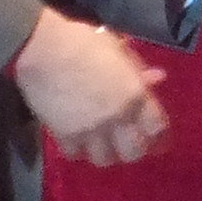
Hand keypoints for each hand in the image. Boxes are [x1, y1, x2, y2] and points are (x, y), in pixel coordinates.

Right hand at [10, 10, 169, 165]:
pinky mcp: (64, 136)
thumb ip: (137, 70)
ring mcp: (90, 130)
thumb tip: (156, 78)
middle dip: (135, 148)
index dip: (159, 134)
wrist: (42, 49)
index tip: (158, 136)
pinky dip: (79, 150)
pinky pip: (76, 154)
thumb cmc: (82, 41)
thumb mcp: (117, 50)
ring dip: (107, 152)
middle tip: (130, 141)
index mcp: (134, 95)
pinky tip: (79, 140)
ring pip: (105, 159)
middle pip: (133, 152)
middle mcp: (116, 118)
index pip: (156, 128)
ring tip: (104, 143)